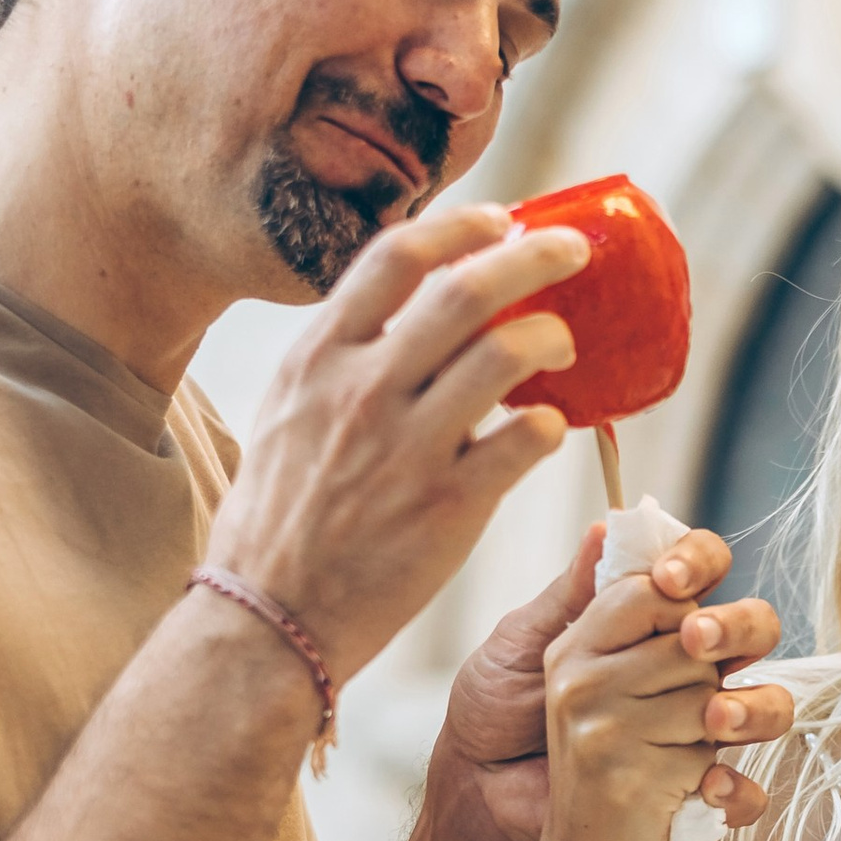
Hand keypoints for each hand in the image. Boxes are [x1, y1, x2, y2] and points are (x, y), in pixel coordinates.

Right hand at [208, 206, 585, 683]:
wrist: (267, 621)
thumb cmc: (279, 522)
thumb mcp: (287, 414)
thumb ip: (341, 363)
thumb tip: (404, 320)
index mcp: (318, 359)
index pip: (396, 257)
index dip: (460, 226)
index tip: (500, 219)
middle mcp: (362, 390)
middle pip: (467, 289)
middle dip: (534, 255)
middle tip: (572, 250)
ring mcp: (408, 447)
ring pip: (508, 353)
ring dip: (552, 336)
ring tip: (565, 344)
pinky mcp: (449, 506)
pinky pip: (527, 439)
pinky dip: (553, 424)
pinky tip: (553, 428)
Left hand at [439, 522, 772, 840]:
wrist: (484, 795)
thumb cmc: (498, 711)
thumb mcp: (523, 644)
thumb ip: (570, 594)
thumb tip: (605, 530)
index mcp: (651, 622)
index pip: (701, 570)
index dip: (698, 563)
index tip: (670, 581)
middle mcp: (688, 667)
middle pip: (752, 629)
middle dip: (735, 626)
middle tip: (695, 641)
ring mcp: (701, 728)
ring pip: (767, 705)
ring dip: (751, 708)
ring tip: (714, 720)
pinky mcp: (699, 789)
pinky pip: (745, 792)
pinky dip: (736, 791)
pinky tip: (707, 787)